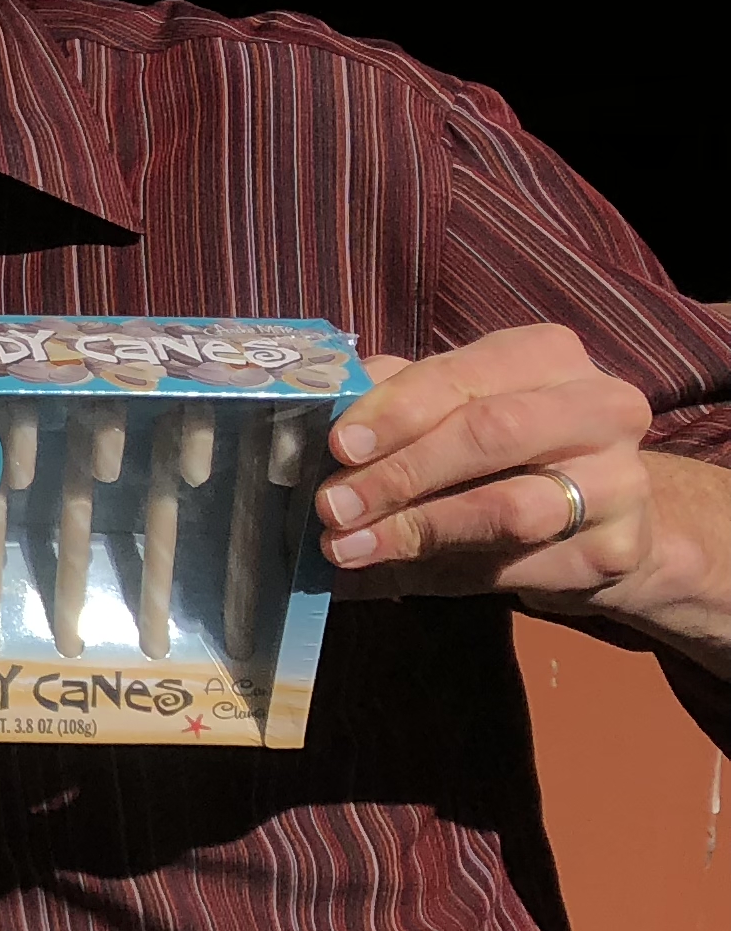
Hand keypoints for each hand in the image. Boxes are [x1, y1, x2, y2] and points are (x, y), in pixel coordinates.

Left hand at [317, 328, 671, 607]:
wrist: (602, 516)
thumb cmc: (503, 451)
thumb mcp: (450, 412)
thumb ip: (391, 406)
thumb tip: (309, 425)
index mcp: (547, 356)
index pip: (461, 375)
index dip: (394, 412)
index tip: (338, 447)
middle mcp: (600, 408)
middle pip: (490, 433)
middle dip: (400, 473)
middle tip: (332, 505)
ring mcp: (620, 481)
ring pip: (508, 508)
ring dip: (416, 530)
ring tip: (349, 546)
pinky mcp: (617, 549)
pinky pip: (517, 566)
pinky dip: (442, 574)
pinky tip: (394, 574)